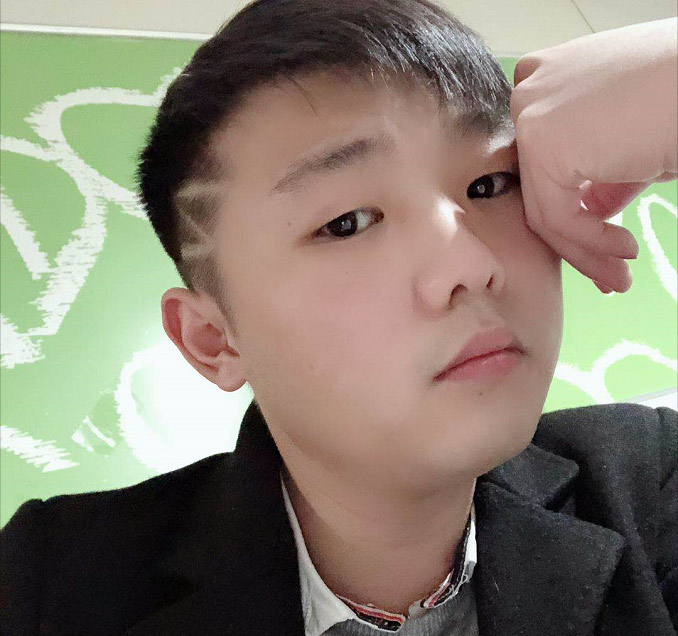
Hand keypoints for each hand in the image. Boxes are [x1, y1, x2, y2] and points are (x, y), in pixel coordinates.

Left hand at [510, 18, 677, 293]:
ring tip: (619, 277)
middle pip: (540, 188)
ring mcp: (530, 115)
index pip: (544, 163)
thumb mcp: (630, 144)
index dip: (573, 209)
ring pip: (544, 209)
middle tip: (611, 272)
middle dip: (577, 240)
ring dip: (585, 252)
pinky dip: (590, 243)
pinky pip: (556, 216)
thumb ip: (601, 175)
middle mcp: (528, 90)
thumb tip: (592, 212)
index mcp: (546, 77)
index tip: (606, 243)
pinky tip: (627, 250)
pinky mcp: (541, 144)